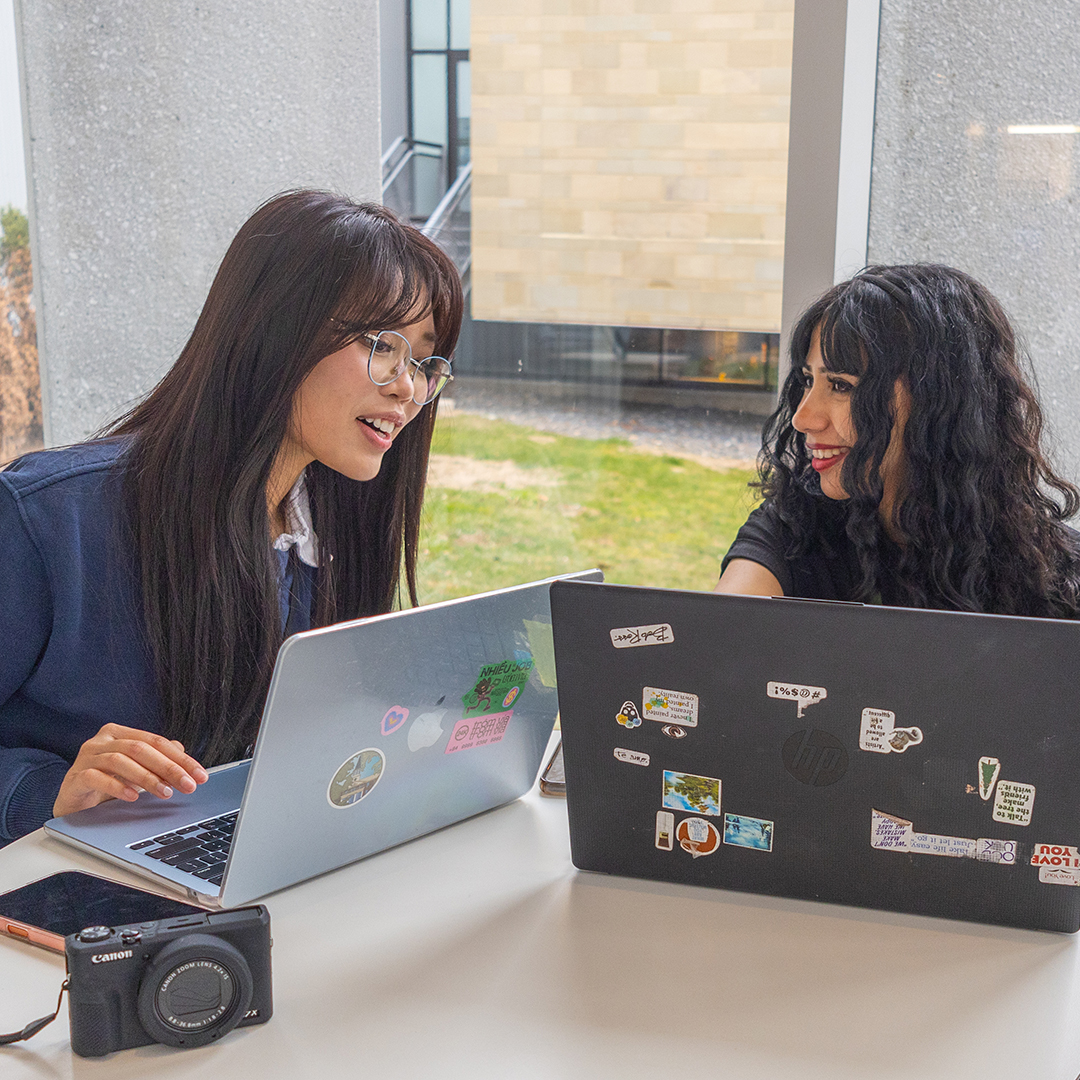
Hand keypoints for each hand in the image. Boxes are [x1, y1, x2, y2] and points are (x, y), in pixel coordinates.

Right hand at [53, 724, 208, 817]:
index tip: (200, 775)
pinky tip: (133, 797)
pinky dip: (117, 786)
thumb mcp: (137, 770)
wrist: (72, 802)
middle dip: (169, 768)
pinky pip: (96, 778)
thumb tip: (185, 758)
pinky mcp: (74, 777)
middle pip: (141, 749)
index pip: (156, 742)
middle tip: (189, 785)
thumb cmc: (107, 783)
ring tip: (165, 793)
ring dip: (147, 778)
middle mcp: (102, 740)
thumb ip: (158, 761)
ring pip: (120, 761)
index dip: (181, 758)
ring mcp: (86, 757)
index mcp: (119, 733)